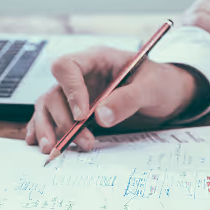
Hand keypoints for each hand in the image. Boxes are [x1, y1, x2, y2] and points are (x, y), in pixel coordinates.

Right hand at [26, 47, 199, 152]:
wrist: (169, 95)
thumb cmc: (162, 83)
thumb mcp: (152, 88)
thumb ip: (128, 99)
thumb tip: (101, 117)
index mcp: (97, 60)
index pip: (67, 66)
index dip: (70, 91)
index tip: (82, 116)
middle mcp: (82, 76)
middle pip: (54, 92)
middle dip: (63, 120)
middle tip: (82, 141)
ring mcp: (77, 94)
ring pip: (48, 106)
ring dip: (49, 128)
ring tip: (54, 149)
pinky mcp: (76, 111)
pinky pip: (52, 117)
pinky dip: (43, 130)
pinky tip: (40, 143)